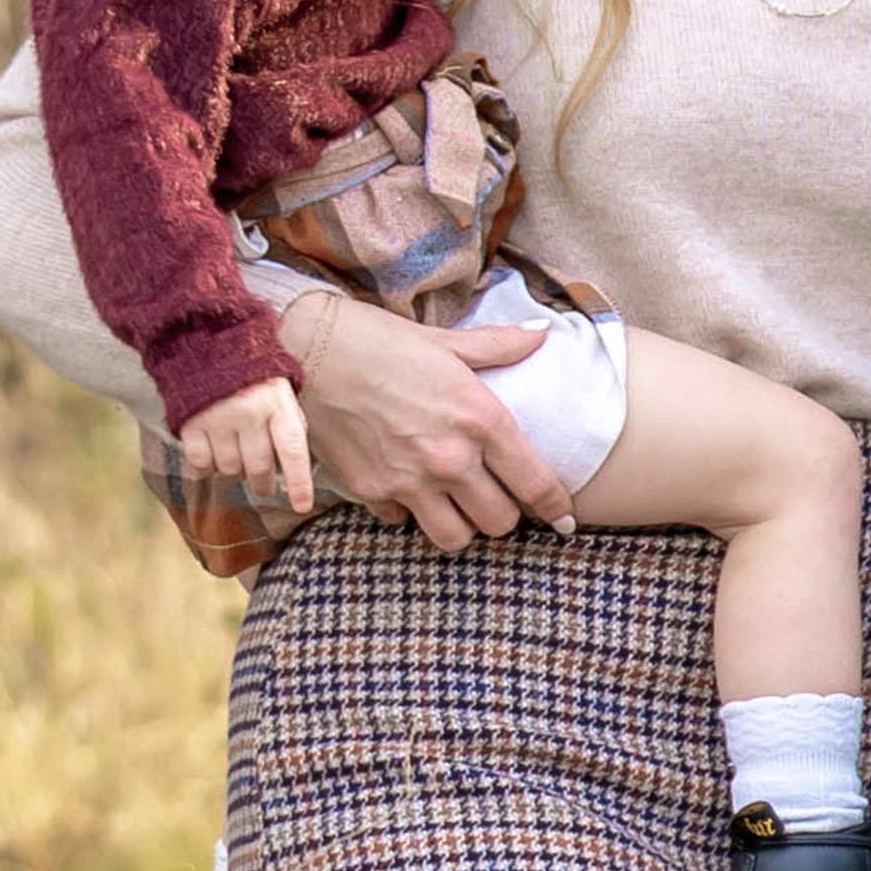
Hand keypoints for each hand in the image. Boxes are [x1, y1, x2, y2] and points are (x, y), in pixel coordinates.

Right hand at [173, 376, 309, 502]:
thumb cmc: (254, 378)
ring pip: (230, 470)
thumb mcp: (282, 395)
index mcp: (278, 406)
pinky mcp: (191, 424)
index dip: (300, 484)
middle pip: (259, 468)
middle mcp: (249, 414)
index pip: (293, 452)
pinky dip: (207, 467)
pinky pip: (201, 464)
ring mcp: (218, 419)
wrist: (208, 345)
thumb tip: (294, 469)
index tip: (301, 506)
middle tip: (265, 485)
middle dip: (264, 484)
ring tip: (236, 456)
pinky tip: (212, 452)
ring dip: (235, 472)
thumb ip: (288, 426)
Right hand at [276, 285, 575, 548]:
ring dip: (461, 525)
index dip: (555, 507)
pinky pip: (403, 522)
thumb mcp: (447, 341)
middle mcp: (451, 458)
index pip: (536, 484)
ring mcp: (409, 480)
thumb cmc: (381, 340)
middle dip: (504, 515)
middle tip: (495, 498)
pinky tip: (406, 488)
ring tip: (456, 505)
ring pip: (456, 538)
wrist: (308, 350)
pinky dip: (408, 513)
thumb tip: (543, 332)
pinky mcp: (370, 491)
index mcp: (481, 419)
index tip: (562, 519)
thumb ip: (500, 346)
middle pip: (500, 522)